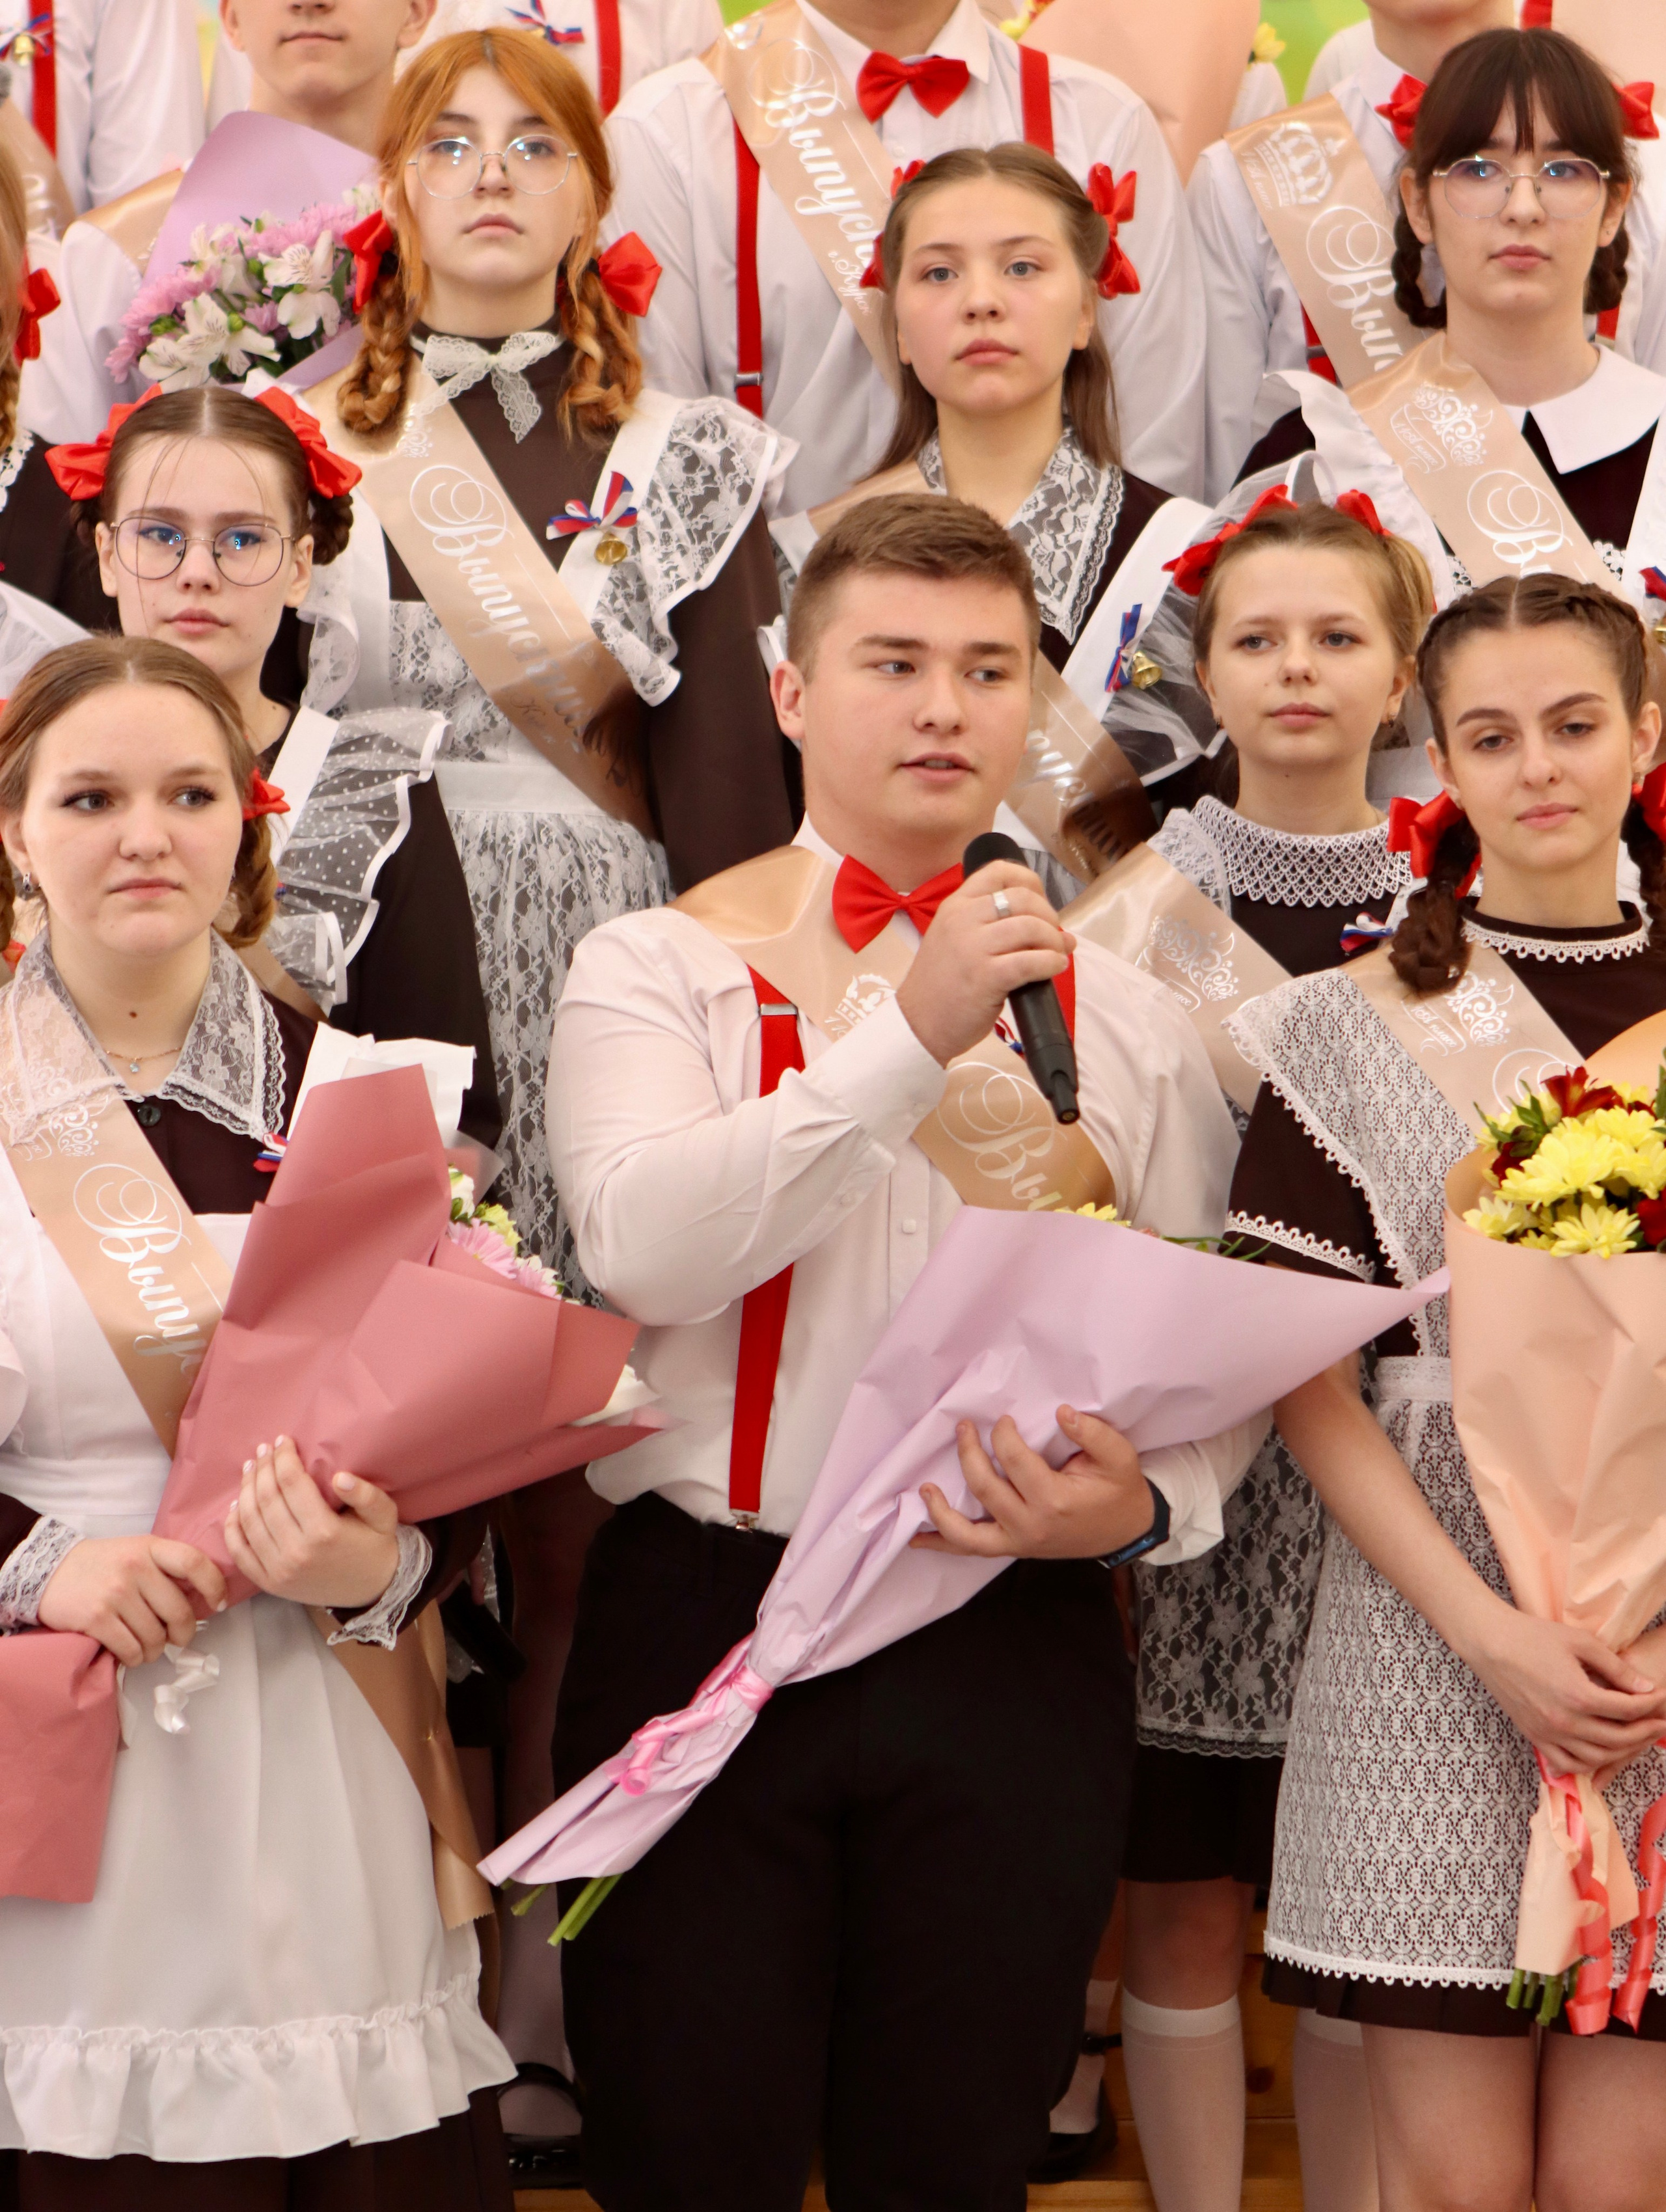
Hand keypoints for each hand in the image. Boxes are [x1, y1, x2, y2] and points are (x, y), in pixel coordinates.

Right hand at [38, 1534, 225, 1665]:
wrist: (48, 1570)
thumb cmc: (101, 1565)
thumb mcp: (137, 1552)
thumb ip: (166, 1568)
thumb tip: (203, 1598)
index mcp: (151, 1547)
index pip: (195, 1562)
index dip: (214, 1585)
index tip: (219, 1603)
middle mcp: (135, 1568)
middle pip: (179, 1611)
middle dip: (184, 1633)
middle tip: (177, 1639)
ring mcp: (115, 1593)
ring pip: (155, 1637)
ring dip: (155, 1650)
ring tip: (147, 1647)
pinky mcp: (96, 1618)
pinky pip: (130, 1650)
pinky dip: (134, 1658)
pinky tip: (130, 1653)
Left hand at [224, 1437, 400, 1609]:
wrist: (371, 1590)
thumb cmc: (376, 1545)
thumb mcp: (384, 1516)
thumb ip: (366, 1494)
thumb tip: (340, 1476)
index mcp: (325, 1532)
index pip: (292, 1483)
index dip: (284, 1458)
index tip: (282, 1440)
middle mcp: (297, 1551)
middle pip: (266, 1499)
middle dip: (263, 1468)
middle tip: (263, 1450)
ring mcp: (278, 1570)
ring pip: (249, 1521)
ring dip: (246, 1490)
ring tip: (250, 1469)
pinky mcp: (268, 1583)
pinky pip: (240, 1552)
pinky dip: (232, 1526)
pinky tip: (235, 1505)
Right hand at [895, 860, 1072, 1067]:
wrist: (918, 1023)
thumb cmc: (941, 984)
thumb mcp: (954, 939)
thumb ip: (992, 926)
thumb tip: (1057, 930)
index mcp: (955, 905)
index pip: (998, 871)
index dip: (1030, 881)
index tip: (1040, 901)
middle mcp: (962, 919)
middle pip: (1022, 898)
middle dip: (1048, 915)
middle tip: (1052, 935)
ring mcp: (972, 947)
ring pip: (1030, 927)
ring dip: (1053, 940)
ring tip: (1056, 954)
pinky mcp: (985, 977)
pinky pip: (1031, 961)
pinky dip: (1051, 962)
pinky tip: (1055, 968)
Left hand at [912, 1405, 1154, 1559]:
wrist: (1126, 1530)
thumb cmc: (1119, 1491)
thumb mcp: (1119, 1457)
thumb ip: (1093, 1433)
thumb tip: (1061, 1412)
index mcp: (1054, 1501)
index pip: (1014, 1461)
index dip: (1003, 1435)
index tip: (1004, 1419)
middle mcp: (1030, 1526)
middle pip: (984, 1489)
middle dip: (968, 1454)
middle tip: (963, 1427)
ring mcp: (1018, 1542)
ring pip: (967, 1534)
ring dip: (940, 1512)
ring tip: (924, 1488)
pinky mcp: (1012, 1547)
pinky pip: (971, 1550)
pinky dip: (943, 1544)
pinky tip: (918, 1539)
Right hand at [1463, 1604, 1665, 1774]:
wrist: (1489, 1643)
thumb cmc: (1534, 1636)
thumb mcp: (1580, 1642)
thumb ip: (1616, 1668)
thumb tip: (1647, 1687)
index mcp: (1578, 1695)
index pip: (1628, 1709)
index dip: (1651, 1704)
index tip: (1660, 1696)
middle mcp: (1565, 1722)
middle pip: (1619, 1738)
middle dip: (1646, 1731)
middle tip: (1659, 1721)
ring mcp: (1548, 1734)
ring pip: (1598, 1757)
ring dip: (1625, 1750)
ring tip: (1637, 1736)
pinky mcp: (1535, 1738)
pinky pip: (1569, 1764)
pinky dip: (1591, 1764)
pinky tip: (1603, 1752)